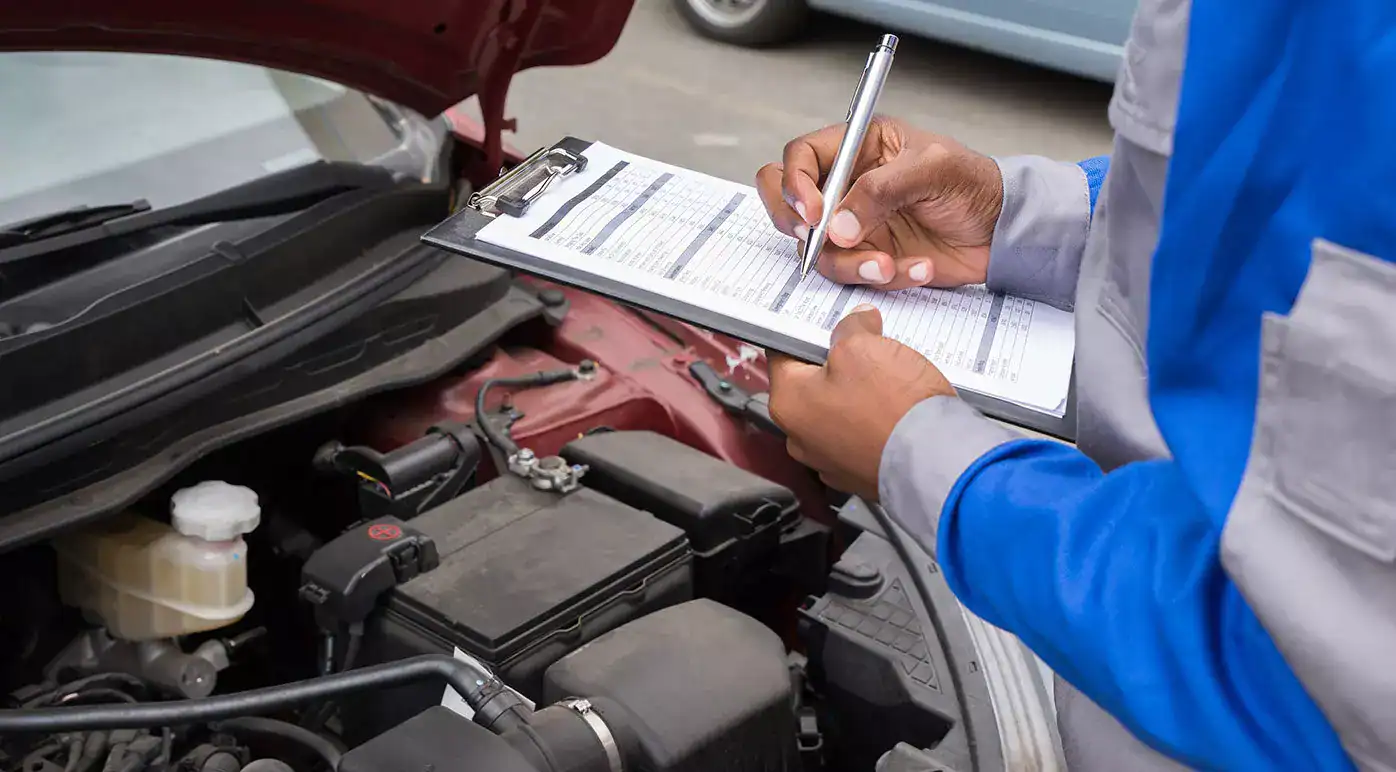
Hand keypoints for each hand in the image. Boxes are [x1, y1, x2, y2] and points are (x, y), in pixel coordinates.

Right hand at [756, 116, 1002, 289]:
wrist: (1004, 232)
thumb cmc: (976, 185)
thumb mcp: (934, 169)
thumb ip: (881, 190)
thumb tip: (837, 224)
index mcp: (858, 147)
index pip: (801, 158)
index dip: (795, 183)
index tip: (814, 213)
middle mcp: (847, 186)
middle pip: (788, 204)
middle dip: (799, 228)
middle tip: (823, 241)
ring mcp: (854, 226)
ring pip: (818, 251)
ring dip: (851, 264)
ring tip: (891, 264)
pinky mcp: (868, 258)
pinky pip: (853, 276)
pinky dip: (884, 278)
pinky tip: (918, 268)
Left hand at [767, 305, 954, 499]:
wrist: (934, 460)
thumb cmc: (891, 406)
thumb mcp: (863, 346)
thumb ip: (850, 329)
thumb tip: (856, 323)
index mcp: (788, 403)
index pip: (782, 355)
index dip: (806, 334)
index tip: (827, 325)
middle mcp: (799, 438)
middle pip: (811, 386)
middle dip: (836, 365)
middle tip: (865, 349)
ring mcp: (828, 461)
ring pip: (836, 413)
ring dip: (856, 395)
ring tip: (887, 381)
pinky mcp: (857, 474)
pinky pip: (858, 438)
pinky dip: (871, 423)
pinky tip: (895, 411)